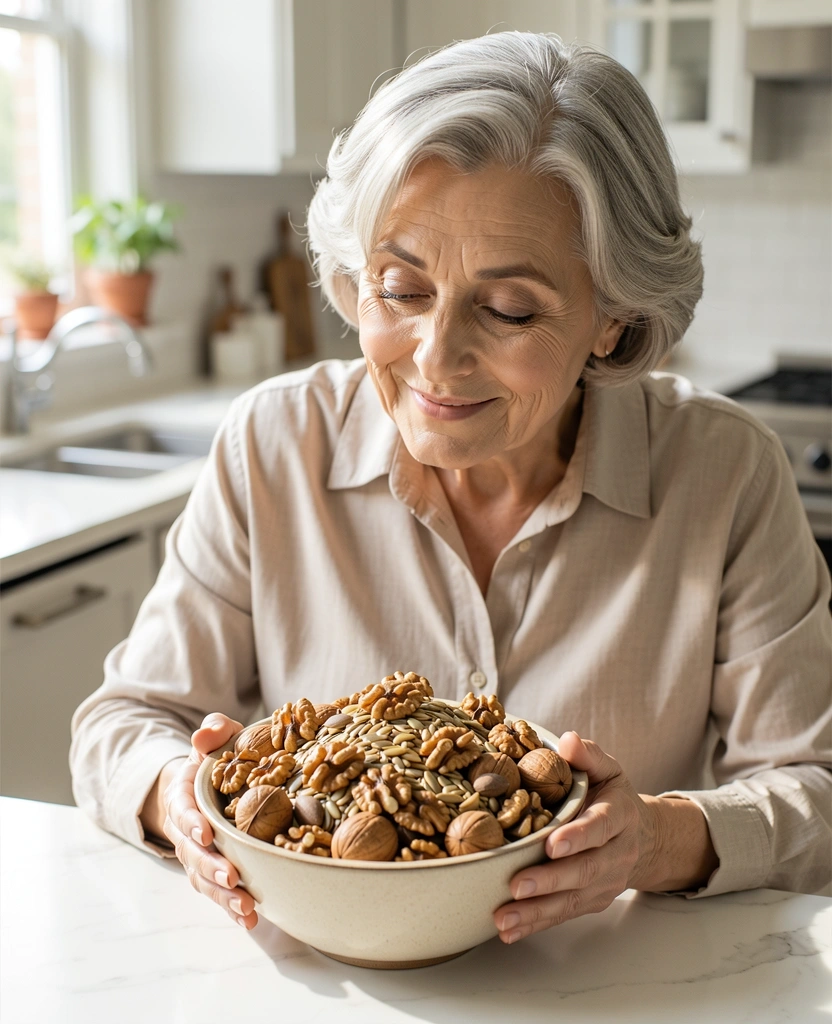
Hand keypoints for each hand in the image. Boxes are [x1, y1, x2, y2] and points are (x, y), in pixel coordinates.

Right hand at [161, 713, 258, 929]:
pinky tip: (250, 920)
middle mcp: (186, 830)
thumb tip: (207, 733)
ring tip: (247, 908)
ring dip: (223, 895)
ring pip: (203, 878)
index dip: (191, 823)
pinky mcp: (212, 870)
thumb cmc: (216, 760)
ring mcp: (197, 854)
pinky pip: (217, 892)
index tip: (204, 833)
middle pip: (192, 853)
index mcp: (184, 795)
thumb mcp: (216, 739)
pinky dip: (230, 908)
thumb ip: (214, 731)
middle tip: (231, 877)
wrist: (203, 785)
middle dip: (210, 866)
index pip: (182, 809)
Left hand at [494, 731, 658, 943]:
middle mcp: (615, 853)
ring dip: (537, 911)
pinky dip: (535, 923)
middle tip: (518, 885)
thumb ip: (588, 754)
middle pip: (584, 870)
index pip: (599, 827)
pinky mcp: (590, 901)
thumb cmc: (612, 797)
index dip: (578, 837)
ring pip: (572, 899)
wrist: (643, 837)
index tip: (552, 845)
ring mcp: (604, 882)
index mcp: (618, 816)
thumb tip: (567, 741)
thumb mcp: (607, 768)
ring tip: (504, 917)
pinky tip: (508, 930)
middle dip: (550, 881)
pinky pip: (563, 914)